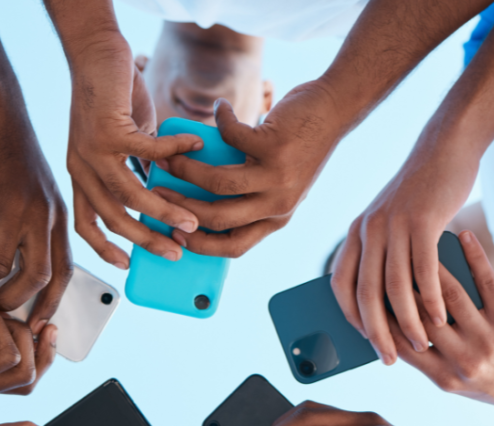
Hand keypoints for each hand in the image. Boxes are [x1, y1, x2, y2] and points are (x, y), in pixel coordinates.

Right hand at [0, 101, 70, 314]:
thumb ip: (32, 227)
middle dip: (6, 305)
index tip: (32, 328)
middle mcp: (44, 216)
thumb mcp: (36, 192)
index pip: (64, 274)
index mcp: (58, 219)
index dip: (50, 305)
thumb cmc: (10, 152)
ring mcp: (17, 206)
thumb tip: (13, 269)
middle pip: (34, 280)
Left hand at [66, 34, 203, 266]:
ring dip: (165, 211)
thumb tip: (166, 191)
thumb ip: (138, 168)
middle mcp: (82, 168)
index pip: (86, 224)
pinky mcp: (108, 131)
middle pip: (113, 218)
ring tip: (192, 219)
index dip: (104, 248)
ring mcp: (92, 152)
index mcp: (83, 175)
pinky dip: (176, 153)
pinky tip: (195, 148)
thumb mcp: (124, 142)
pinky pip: (148, 152)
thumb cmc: (112, 97)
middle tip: (176, 251)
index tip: (127, 264)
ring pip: (131, 196)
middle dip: (148, 240)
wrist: (95, 55)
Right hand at [153, 80, 346, 257]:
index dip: (199, 245)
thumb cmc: (299, 146)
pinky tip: (220, 111)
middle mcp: (278, 204)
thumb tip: (197, 195)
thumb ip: (248, 195)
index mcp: (276, 218)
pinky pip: (231, 137)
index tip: (174, 235)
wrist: (334, 111)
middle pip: (219, 219)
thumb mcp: (277, 182)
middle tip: (160, 192)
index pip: (234, 247)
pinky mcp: (274, 146)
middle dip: (181, 208)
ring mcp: (278, 177)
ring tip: (171, 157)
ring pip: (219, 183)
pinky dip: (220, 121)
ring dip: (188, 170)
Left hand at [331, 139, 479, 363]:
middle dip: (376, 332)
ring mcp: (393, 226)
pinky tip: (440, 319)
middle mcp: (368, 230)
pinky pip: (423, 271)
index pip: (339, 284)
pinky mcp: (422, 222)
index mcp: (355, 233)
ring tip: (421, 344)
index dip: (349, 317)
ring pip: (394, 287)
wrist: (445, 150)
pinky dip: (431, 300)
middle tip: (389, 358)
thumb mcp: (391, 222)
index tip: (363, 342)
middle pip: (364, 293)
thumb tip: (383, 302)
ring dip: (407, 322)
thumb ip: (384, 255)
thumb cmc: (421, 195)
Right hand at [387, 231, 493, 418]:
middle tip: (388, 256)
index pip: (402, 343)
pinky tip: (463, 237)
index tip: (371, 289)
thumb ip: (430, 359)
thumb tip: (399, 324)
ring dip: (432, 266)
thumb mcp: (457, 382)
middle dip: (400, 286)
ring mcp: (487, 341)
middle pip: (420, 316)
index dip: (382, 316)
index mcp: (444, 378)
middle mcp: (462, 361)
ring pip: (450, 296)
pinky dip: (473, 256)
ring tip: (418, 243)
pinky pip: (487, 283)